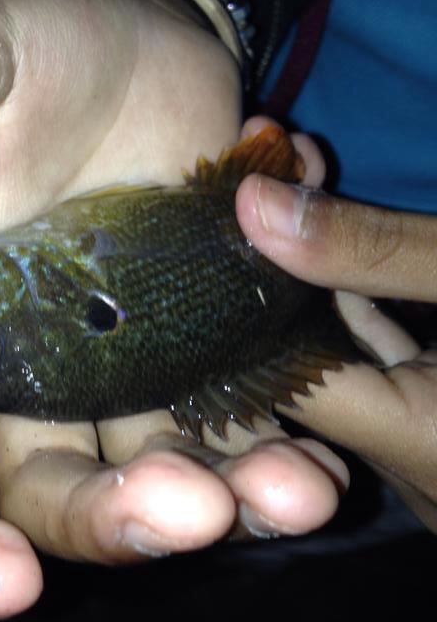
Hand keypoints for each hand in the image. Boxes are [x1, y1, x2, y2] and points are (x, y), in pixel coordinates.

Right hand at [0, 0, 350, 617]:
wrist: (149, 37)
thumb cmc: (47, 45)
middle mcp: (40, 367)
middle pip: (53, 493)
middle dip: (110, 523)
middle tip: (190, 510)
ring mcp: (132, 364)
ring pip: (161, 474)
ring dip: (223, 503)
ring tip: (296, 491)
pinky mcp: (210, 340)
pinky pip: (240, 420)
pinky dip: (280, 448)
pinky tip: (323, 451)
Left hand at [236, 117, 436, 529]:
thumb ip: (378, 250)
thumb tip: (255, 202)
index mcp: (424, 446)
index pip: (272, 376)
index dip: (230, 293)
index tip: (207, 203)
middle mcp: (419, 462)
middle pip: (307, 356)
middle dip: (277, 254)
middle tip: (255, 158)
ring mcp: (434, 441)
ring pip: (347, 345)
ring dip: (319, 257)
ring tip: (285, 160)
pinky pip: (389, 347)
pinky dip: (363, 285)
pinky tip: (335, 218)